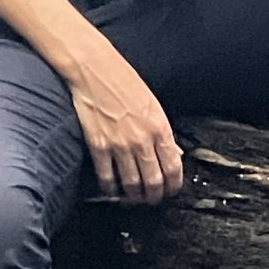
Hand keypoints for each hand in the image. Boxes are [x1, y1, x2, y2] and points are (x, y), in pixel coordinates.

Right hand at [64, 39, 184, 202]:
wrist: (95, 69)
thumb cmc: (124, 82)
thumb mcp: (153, 104)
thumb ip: (163, 131)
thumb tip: (173, 153)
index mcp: (159, 127)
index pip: (173, 167)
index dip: (174, 185)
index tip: (171, 190)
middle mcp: (142, 139)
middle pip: (154, 181)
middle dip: (155, 196)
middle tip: (152, 200)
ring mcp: (120, 144)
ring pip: (132, 184)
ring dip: (134, 196)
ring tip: (133, 198)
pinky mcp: (99, 146)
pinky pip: (107, 177)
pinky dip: (111, 189)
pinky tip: (112, 190)